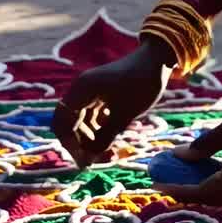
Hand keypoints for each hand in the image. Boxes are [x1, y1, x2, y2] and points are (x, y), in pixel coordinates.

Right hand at [51, 41, 174, 167]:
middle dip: (78, 144)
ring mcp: (88, 92)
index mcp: (82, 90)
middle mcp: (80, 90)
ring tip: (106, 154)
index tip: (84, 161)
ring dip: (88, 139)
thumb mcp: (124, 114)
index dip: (71, 144)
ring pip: (79, 122)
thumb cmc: (142, 84)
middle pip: (68, 123)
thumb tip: (90, 157)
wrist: (157, 60)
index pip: (64, 122)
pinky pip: (90, 117)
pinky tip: (109, 141)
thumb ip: (105, 136)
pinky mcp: (98, 95)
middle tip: (91, 162)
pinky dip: (97, 130)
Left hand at [155, 88, 221, 204]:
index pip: (202, 192)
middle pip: (214, 198)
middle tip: (167, 179)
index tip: (157, 184)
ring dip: (207, 186)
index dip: (179, 189)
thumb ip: (210, 142)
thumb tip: (181, 156)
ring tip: (186, 172)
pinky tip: (212, 168)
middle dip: (189, 190)